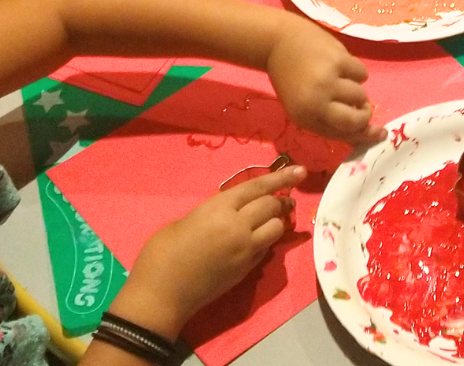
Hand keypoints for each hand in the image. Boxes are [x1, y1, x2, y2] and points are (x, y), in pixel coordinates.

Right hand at [115, 164, 305, 333]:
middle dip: (282, 200)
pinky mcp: (246, 271)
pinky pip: (265, 249)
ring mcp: (245, 251)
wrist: (162, 293)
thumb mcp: (186, 220)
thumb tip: (229, 213)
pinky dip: (265, 240)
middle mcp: (239, 227)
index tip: (301, 171)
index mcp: (219, 208)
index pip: (258, 188)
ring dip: (277, 221)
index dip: (281, 177)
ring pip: (275, 229)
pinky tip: (257, 239)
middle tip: (287, 198)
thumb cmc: (162, 252)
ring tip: (274, 218)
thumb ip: (213, 212)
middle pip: (271, 207)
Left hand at [265, 16, 380, 144]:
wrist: (278, 41)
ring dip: (357, 91)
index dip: (364, 136)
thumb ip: (330, 122)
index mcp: (305, 117)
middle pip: (357, 118)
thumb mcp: (301, 107)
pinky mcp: (339, 58)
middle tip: (362, 107)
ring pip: (362, 94)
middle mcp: (317, 101)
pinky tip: (342, 67)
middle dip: (364, 115)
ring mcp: (329, 78)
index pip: (342, 134)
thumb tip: (368, 132)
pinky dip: (356, 73)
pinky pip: (362, 73)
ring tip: (343, 82)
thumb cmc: (290, 79)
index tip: (380, 134)